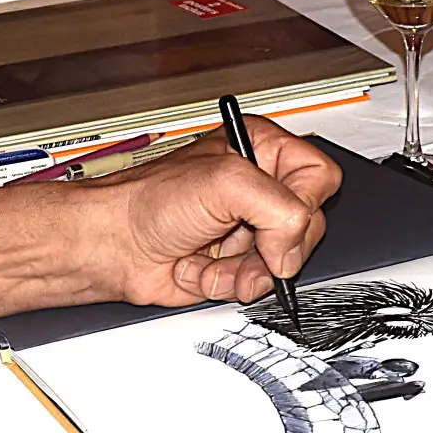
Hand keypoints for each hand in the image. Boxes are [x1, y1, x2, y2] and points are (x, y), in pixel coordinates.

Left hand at [76, 117, 341, 305]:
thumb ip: (281, 210)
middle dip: (270, 245)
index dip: (304, 204)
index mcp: (261, 148)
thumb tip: (292, 251)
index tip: (275, 220)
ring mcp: (247, 228)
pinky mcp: (235, 262)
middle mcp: (258, 186)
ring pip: (284, 262)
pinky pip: (257, 283)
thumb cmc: (148, 200)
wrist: (113, 244)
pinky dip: (227, 283)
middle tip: (242, 241)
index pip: (319, 177)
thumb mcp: (226, 183)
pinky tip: (199, 268)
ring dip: (244, 269)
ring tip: (210, 257)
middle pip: (307, 226)